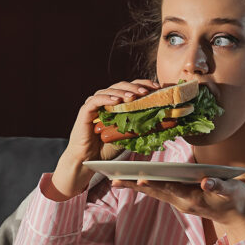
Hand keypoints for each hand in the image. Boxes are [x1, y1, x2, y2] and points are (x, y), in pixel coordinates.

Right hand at [48, 79, 159, 200]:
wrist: (88, 159)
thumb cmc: (106, 148)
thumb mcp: (128, 137)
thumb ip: (139, 128)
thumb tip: (159, 124)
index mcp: (115, 104)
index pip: (130, 89)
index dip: (142, 85)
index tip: (156, 88)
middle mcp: (105, 101)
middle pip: (120, 85)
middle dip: (135, 87)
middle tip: (146, 91)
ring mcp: (94, 104)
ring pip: (109, 90)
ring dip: (123, 92)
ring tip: (133, 96)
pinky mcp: (85, 111)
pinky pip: (96, 100)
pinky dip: (107, 98)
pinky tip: (117, 100)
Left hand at [112, 176, 244, 244]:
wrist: (237, 216)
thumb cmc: (236, 200)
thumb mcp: (233, 191)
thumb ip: (220, 186)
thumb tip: (206, 182)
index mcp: (193, 199)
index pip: (170, 189)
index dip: (155, 183)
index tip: (139, 178)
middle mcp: (182, 202)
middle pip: (156, 191)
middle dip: (135, 184)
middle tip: (114, 179)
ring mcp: (180, 201)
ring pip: (155, 192)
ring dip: (136, 185)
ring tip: (116, 178)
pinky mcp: (180, 199)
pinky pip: (160, 191)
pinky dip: (146, 185)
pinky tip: (133, 178)